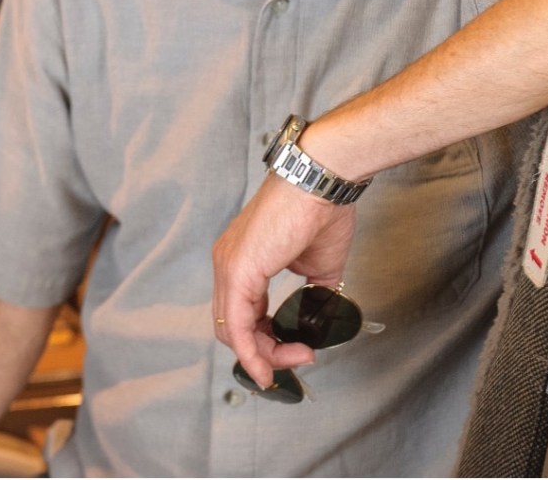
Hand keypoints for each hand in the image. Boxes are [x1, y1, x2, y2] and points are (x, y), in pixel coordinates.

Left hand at [211, 174, 357, 388]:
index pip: (241, 314)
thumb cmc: (321, 211)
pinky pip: (237, 324)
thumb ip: (311, 296)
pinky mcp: (237, 270)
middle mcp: (227, 263)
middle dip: (266, 352)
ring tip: (299, 356)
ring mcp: (228, 266)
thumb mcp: (318, 267)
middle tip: (300, 355)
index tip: (295, 350)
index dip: (265, 341)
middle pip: (233, 326)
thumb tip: (314, 321)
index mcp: (242, 260)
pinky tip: (270, 364)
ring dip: (265, 354)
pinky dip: (252, 351)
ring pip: (233, 330)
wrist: (320, 183)